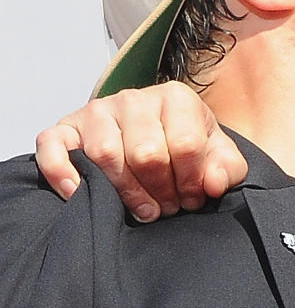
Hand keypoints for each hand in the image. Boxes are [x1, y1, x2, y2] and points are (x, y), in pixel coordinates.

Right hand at [33, 81, 246, 221]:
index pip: (185, 144)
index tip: (193, 198)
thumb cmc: (188, 148)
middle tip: (168, 208)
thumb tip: (212, 183)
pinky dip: (62, 173)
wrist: (154, 138)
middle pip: (146, 154)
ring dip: (125, 193)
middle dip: (161, 191)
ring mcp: (97, 111)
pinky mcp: (65, 128)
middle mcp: (133, 98)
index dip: (191, 181)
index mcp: (175, 98)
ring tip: (143, 209)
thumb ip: (227, 168)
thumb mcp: (219, 155)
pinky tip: (79, 194)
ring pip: (105, 155)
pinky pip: (53, 147)